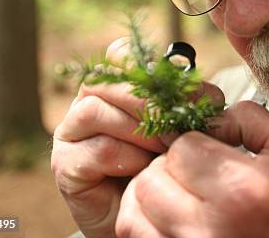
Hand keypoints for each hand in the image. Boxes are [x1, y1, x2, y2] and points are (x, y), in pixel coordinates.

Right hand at [51, 38, 223, 236]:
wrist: (150, 213)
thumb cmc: (166, 163)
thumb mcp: (183, 125)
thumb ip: (188, 103)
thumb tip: (204, 92)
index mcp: (115, 85)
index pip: (119, 54)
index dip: (147, 65)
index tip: (182, 89)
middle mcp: (87, 102)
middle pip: (107, 80)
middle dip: (149, 100)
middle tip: (178, 124)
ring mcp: (71, 132)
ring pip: (94, 110)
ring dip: (138, 129)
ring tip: (164, 148)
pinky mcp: (65, 165)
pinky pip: (96, 149)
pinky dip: (126, 157)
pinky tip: (143, 169)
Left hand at [115, 101, 268, 237]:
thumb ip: (248, 118)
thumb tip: (208, 118)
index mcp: (243, 189)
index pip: (181, 148)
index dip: (193, 141)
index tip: (210, 149)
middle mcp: (212, 229)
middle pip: (151, 181)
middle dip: (168, 168)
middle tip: (194, 171)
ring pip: (134, 218)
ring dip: (151, 198)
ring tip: (179, 194)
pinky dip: (149, 227)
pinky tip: (175, 218)